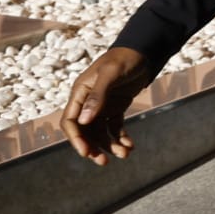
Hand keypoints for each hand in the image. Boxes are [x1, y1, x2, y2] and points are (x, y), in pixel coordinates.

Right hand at [60, 47, 150, 165]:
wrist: (144, 52)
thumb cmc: (124, 59)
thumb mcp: (110, 74)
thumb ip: (98, 95)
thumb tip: (84, 121)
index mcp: (80, 93)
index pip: (71, 122)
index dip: (76, 139)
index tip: (86, 153)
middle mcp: (87, 102)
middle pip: (85, 131)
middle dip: (93, 147)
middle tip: (104, 162)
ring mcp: (102, 106)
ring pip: (100, 132)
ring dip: (110, 145)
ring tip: (124, 154)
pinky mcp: (116, 108)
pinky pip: (115, 127)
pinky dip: (121, 137)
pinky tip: (130, 145)